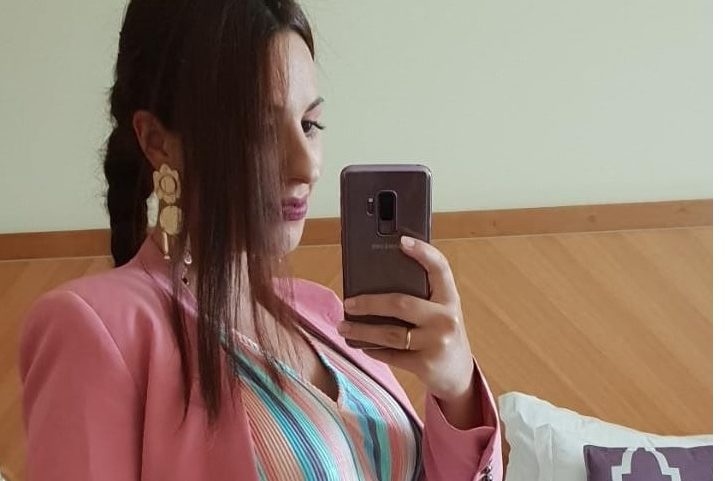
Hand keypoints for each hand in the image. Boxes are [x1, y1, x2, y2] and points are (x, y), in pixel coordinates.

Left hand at [337, 235, 474, 400]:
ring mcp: (436, 343)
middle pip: (401, 303)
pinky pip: (391, 355)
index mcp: (450, 299)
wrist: (460, 375)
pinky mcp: (426, 365)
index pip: (440, 269)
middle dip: (369, 302)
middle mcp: (446, 319)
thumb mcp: (442, 312)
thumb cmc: (443, 336)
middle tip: (349, 303)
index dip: (423, 252)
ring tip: (343, 326)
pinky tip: (361, 345)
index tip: (402, 241)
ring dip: (362, 330)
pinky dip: (372, 349)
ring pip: (390, 333)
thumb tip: (377, 284)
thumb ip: (423, 298)